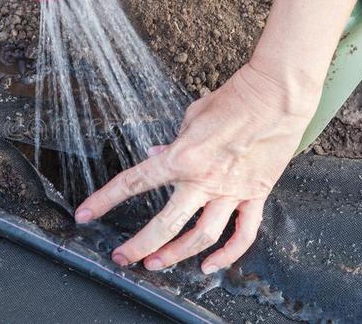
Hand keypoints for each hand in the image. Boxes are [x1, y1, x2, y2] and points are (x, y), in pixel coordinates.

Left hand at [74, 62, 318, 273]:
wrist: (275, 96)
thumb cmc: (232, 100)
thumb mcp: (191, 117)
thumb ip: (171, 144)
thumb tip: (154, 157)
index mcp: (181, 157)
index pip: (133, 183)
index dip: (104, 200)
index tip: (86, 214)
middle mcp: (204, 180)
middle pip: (166, 223)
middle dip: (140, 245)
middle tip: (122, 257)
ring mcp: (231, 191)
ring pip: (202, 236)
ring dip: (177, 254)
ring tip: (157, 263)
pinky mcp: (256, 195)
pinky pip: (243, 233)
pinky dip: (229, 254)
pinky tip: (210, 265)